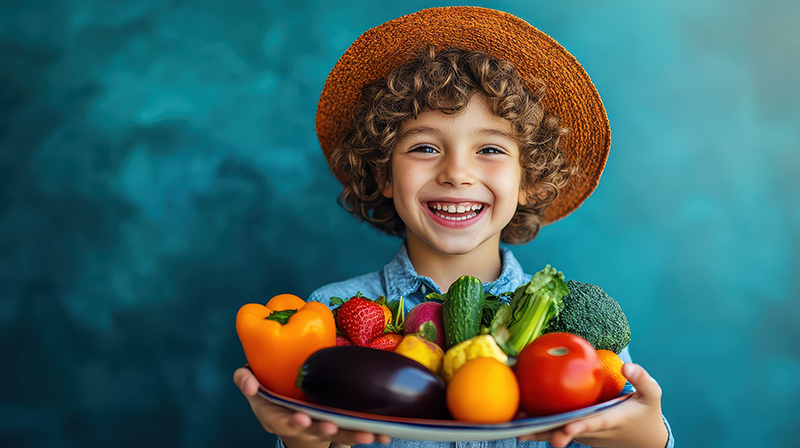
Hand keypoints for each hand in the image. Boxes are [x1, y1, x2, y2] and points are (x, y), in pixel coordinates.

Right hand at [233, 367, 391, 447]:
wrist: (287, 409)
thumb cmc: (270, 392)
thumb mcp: (254, 386)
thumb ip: (245, 380)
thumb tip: (248, 381)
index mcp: (277, 417)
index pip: (281, 421)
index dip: (291, 421)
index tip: (301, 418)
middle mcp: (299, 427)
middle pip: (312, 432)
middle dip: (323, 430)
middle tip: (333, 427)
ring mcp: (319, 429)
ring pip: (336, 436)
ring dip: (351, 435)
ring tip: (368, 434)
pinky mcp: (337, 428)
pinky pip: (352, 433)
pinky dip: (368, 433)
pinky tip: (385, 434)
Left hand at [516, 363, 668, 447]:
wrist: (647, 441)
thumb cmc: (647, 414)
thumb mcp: (652, 395)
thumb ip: (642, 379)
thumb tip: (626, 364)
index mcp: (612, 420)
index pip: (594, 424)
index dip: (579, 427)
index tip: (567, 429)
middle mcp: (594, 431)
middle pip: (567, 432)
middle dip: (547, 433)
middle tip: (524, 432)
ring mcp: (585, 435)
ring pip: (558, 433)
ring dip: (537, 431)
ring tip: (513, 427)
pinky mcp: (579, 434)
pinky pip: (558, 429)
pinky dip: (540, 426)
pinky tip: (519, 420)